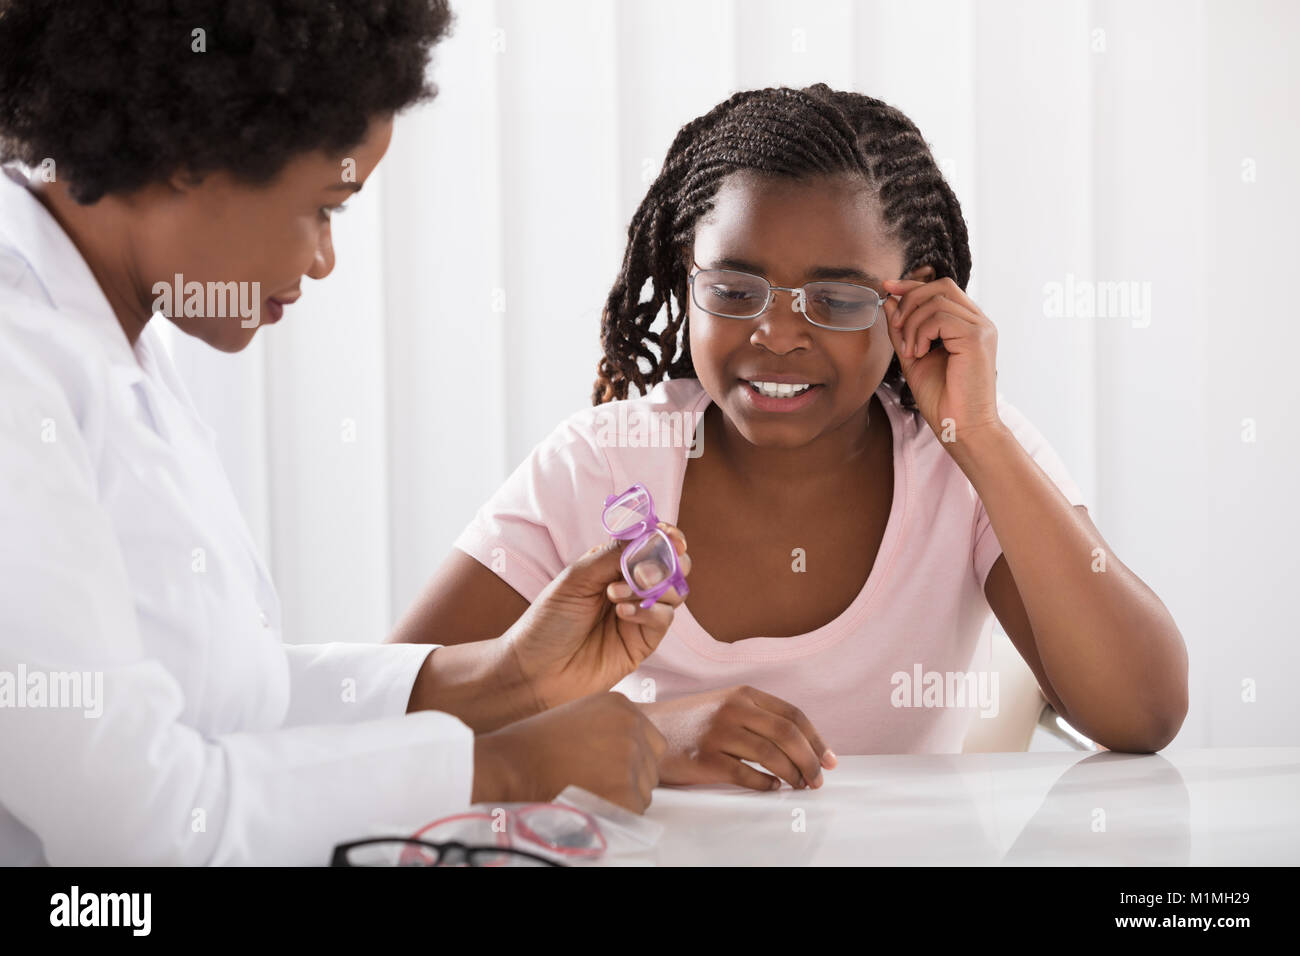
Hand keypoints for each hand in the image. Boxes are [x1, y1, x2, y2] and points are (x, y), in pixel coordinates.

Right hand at [471, 692, 665, 811]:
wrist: (509, 765)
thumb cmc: (534, 745)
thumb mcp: (580, 715)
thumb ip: (611, 727)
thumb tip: (633, 750)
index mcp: (621, 705)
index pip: (653, 743)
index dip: (633, 762)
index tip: (608, 769)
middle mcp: (631, 726)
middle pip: (651, 768)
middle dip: (630, 781)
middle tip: (595, 784)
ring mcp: (629, 756)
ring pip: (644, 791)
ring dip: (622, 799)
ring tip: (587, 791)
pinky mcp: (624, 788)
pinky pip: (633, 811)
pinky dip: (615, 815)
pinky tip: (588, 804)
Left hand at [505, 523, 690, 710]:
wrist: (536, 670)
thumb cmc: (549, 621)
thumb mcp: (576, 578)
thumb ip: (614, 555)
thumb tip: (652, 536)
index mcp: (613, 564)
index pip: (651, 543)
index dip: (666, 537)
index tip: (670, 538)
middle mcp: (631, 587)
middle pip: (673, 566)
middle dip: (666, 563)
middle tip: (640, 572)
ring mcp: (640, 615)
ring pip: (675, 592)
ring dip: (652, 587)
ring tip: (615, 595)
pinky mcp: (644, 642)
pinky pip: (664, 619)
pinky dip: (649, 612)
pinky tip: (622, 614)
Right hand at [644, 685, 836, 790]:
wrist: (647, 728)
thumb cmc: (692, 722)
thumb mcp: (725, 706)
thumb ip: (758, 717)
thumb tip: (804, 745)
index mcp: (743, 694)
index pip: (793, 715)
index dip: (817, 740)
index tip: (829, 760)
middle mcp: (732, 709)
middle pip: (787, 735)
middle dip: (810, 760)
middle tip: (818, 779)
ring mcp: (718, 733)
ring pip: (771, 756)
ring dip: (792, 775)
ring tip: (799, 785)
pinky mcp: (705, 758)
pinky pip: (747, 775)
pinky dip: (766, 785)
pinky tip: (771, 788)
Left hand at [881, 276, 1001, 444]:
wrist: (960, 427)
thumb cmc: (942, 399)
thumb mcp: (913, 356)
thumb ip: (903, 329)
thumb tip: (890, 300)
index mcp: (967, 324)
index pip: (941, 288)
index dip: (912, 285)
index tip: (887, 288)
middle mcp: (979, 322)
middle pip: (940, 286)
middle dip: (909, 300)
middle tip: (896, 328)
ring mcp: (981, 328)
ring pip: (936, 301)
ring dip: (912, 324)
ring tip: (910, 351)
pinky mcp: (977, 338)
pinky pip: (940, 317)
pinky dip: (921, 333)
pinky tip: (919, 354)